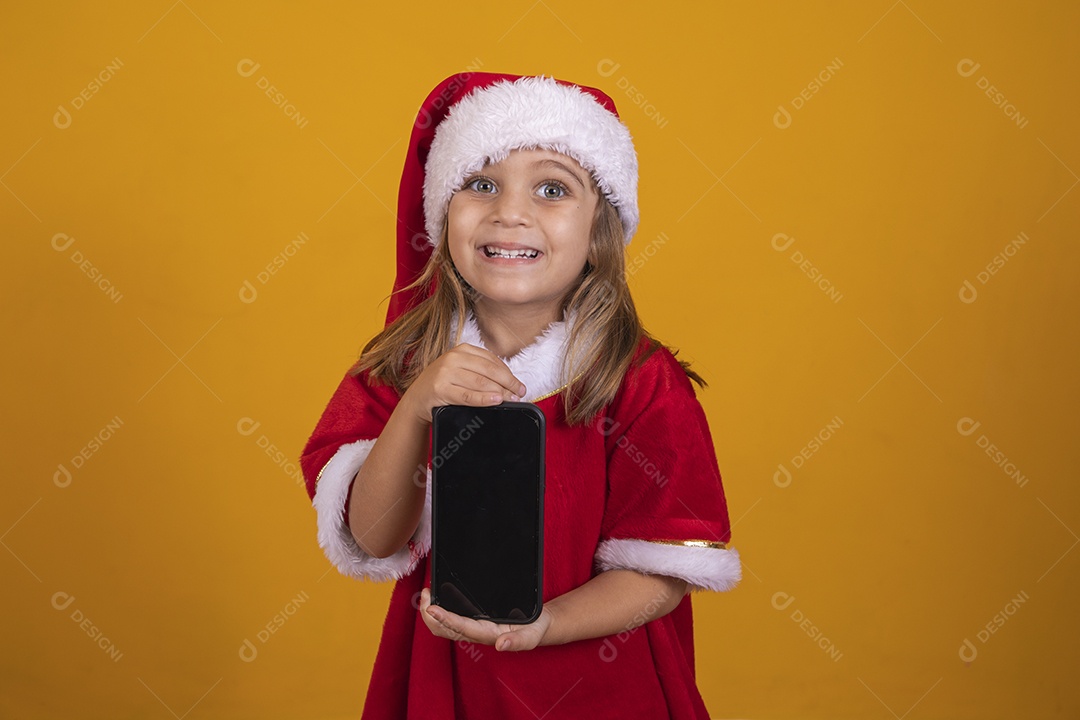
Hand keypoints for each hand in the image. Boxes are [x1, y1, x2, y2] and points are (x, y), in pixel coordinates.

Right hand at [402, 344, 526, 423]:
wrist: (417, 398)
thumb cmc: (443, 385)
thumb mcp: (461, 371)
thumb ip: (481, 372)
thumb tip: (510, 384)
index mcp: (462, 350)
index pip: (492, 361)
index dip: (509, 374)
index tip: (520, 386)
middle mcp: (453, 358)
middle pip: (489, 371)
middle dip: (508, 383)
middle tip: (519, 395)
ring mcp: (445, 372)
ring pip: (480, 382)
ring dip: (500, 392)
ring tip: (511, 400)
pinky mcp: (440, 388)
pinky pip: (468, 395)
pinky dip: (484, 399)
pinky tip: (496, 401)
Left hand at [419, 588, 552, 651]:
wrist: (537, 626)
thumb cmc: (533, 629)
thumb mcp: (531, 635)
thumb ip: (518, 641)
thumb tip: (500, 645)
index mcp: (487, 634)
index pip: (460, 627)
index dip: (444, 618)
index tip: (431, 607)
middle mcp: (476, 632)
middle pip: (444, 629)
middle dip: (429, 615)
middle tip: (425, 594)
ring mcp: (472, 628)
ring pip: (443, 626)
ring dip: (430, 612)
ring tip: (426, 594)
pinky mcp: (473, 622)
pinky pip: (450, 620)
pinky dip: (439, 610)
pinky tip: (438, 596)